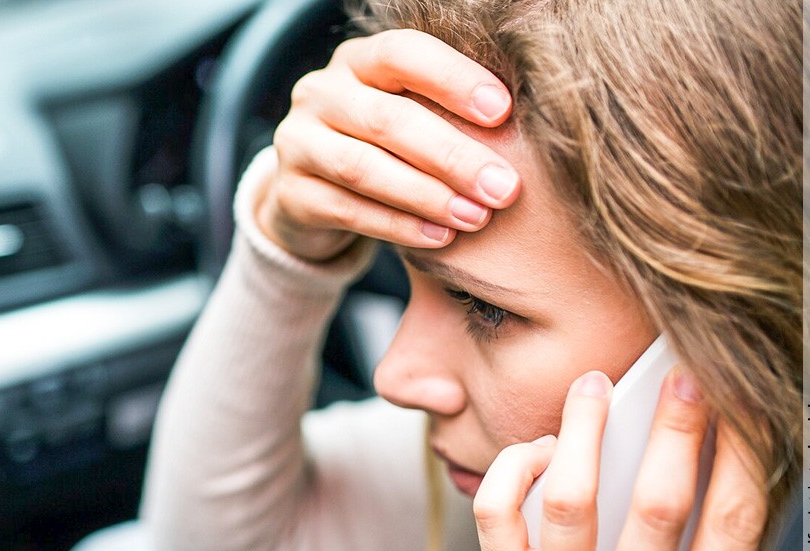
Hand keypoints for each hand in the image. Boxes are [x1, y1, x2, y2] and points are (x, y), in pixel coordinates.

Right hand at [256, 29, 521, 261]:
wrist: (314, 194)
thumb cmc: (384, 148)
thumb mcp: (410, 117)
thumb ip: (447, 114)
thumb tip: (519, 131)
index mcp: (357, 61)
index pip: (401, 53)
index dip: (452, 78)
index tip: (502, 111)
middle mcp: (319, 93)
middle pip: (386, 120)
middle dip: (452, 155)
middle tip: (504, 187)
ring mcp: (297, 143)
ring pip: (362, 168)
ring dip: (426, 195)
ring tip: (475, 217)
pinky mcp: (290, 195)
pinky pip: (347, 210)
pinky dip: (398, 226)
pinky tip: (439, 237)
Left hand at [474, 369, 768, 550]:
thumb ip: (692, 547)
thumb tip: (699, 451)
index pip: (733, 528)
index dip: (745, 458)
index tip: (743, 405)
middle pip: (659, 509)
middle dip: (676, 433)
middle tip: (684, 377)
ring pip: (569, 501)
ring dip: (583, 432)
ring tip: (593, 386)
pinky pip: (497, 513)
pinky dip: (515, 467)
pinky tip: (540, 450)